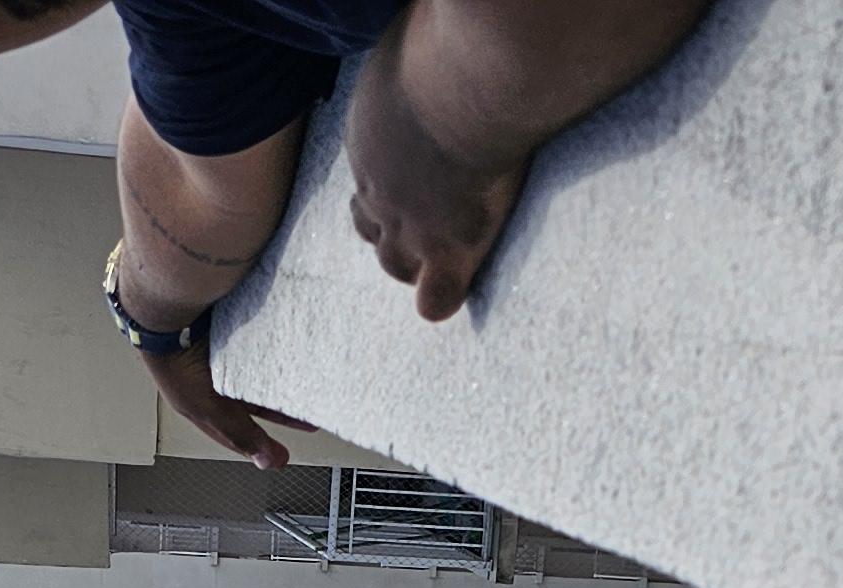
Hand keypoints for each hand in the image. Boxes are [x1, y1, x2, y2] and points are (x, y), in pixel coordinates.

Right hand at [148, 344, 301, 467]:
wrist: (169, 312)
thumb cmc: (174, 363)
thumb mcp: (208, 408)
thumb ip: (237, 433)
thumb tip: (264, 461)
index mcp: (203, 404)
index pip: (235, 432)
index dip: (257, 446)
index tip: (280, 458)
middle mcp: (215, 381)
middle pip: (255, 402)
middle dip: (281, 413)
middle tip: (307, 421)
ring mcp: (226, 355)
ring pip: (260, 374)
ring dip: (282, 381)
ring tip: (308, 386)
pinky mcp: (236, 331)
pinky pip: (262, 346)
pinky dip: (275, 352)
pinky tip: (292, 355)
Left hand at [346, 20, 522, 321]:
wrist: (473, 76)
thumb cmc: (448, 37)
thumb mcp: (417, 33)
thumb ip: (420, 47)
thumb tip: (430, 12)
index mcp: (369, 133)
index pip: (369, 171)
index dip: (386, 182)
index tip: (407, 178)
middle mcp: (378, 184)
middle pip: (371, 225)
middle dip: (389, 231)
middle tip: (415, 236)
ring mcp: (411, 221)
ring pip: (396, 263)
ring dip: (411, 266)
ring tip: (428, 272)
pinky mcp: (448, 246)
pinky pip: (439, 292)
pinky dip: (441, 297)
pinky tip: (444, 303)